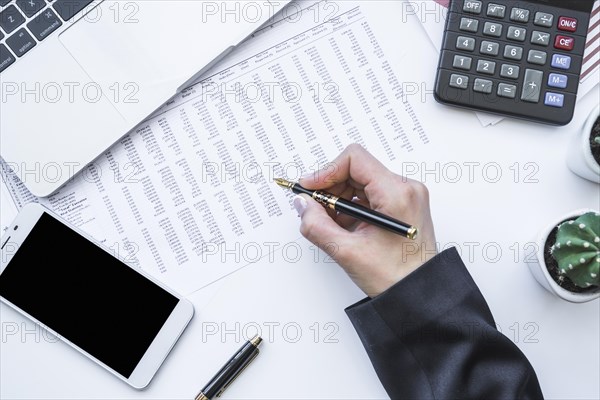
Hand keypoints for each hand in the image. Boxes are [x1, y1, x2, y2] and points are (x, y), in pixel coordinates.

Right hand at [294, 144, 436, 297]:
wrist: (420, 295)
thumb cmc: (395, 277)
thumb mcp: (347, 252)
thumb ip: (317, 225)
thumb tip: (302, 204)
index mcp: (396, 194)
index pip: (354, 159)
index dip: (327, 171)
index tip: (310, 187)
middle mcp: (406, 189)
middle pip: (357, 170)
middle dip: (332, 188)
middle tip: (315, 209)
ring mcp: (406, 197)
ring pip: (362, 183)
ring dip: (341, 199)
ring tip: (331, 224)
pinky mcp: (403, 207)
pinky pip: (371, 196)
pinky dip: (353, 208)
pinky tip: (345, 228)